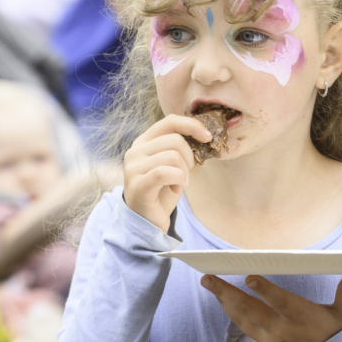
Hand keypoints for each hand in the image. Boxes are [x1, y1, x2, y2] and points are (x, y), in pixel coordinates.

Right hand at [122, 115, 211, 232]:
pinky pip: (165, 172)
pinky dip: (178, 179)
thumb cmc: (163, 189)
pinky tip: (177, 189)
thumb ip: (179, 147)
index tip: (208, 137)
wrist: (148, 220)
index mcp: (144, 141)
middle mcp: (135, 151)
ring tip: (179, 184)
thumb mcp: (172, 163)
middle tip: (186, 174)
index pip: (170, 121)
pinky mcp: (138, 185)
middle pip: (175, 140)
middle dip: (189, 157)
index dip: (192, 125)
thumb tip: (204, 133)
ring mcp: (133, 167)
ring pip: (173, 156)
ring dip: (184, 172)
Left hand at [201, 274, 341, 341]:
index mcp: (298, 316)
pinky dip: (238, 319)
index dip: (264, 289)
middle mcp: (280, 330)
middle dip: (226, 293)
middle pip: (248, 309)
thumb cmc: (335, 339)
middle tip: (208, 279)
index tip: (249, 278)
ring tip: (212, 287)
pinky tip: (228, 306)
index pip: (278, 300)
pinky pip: (248, 335)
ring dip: (225, 303)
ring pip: (242, 320)